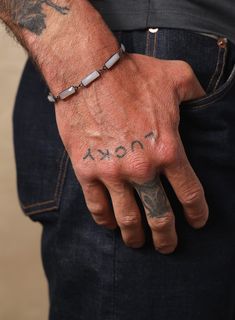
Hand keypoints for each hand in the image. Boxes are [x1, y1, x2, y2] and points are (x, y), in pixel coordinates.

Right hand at [55, 53, 208, 253]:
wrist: (87, 72)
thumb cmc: (132, 75)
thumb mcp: (177, 77)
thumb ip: (198, 92)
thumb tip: (207, 100)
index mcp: (168, 149)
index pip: (189, 193)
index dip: (197, 213)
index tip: (197, 222)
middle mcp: (142, 168)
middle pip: (159, 214)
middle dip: (166, 236)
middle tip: (168, 246)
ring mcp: (111, 172)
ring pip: (127, 217)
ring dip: (135, 236)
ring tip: (138, 243)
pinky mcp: (86, 170)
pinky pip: (96, 205)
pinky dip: (105, 220)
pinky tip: (111, 225)